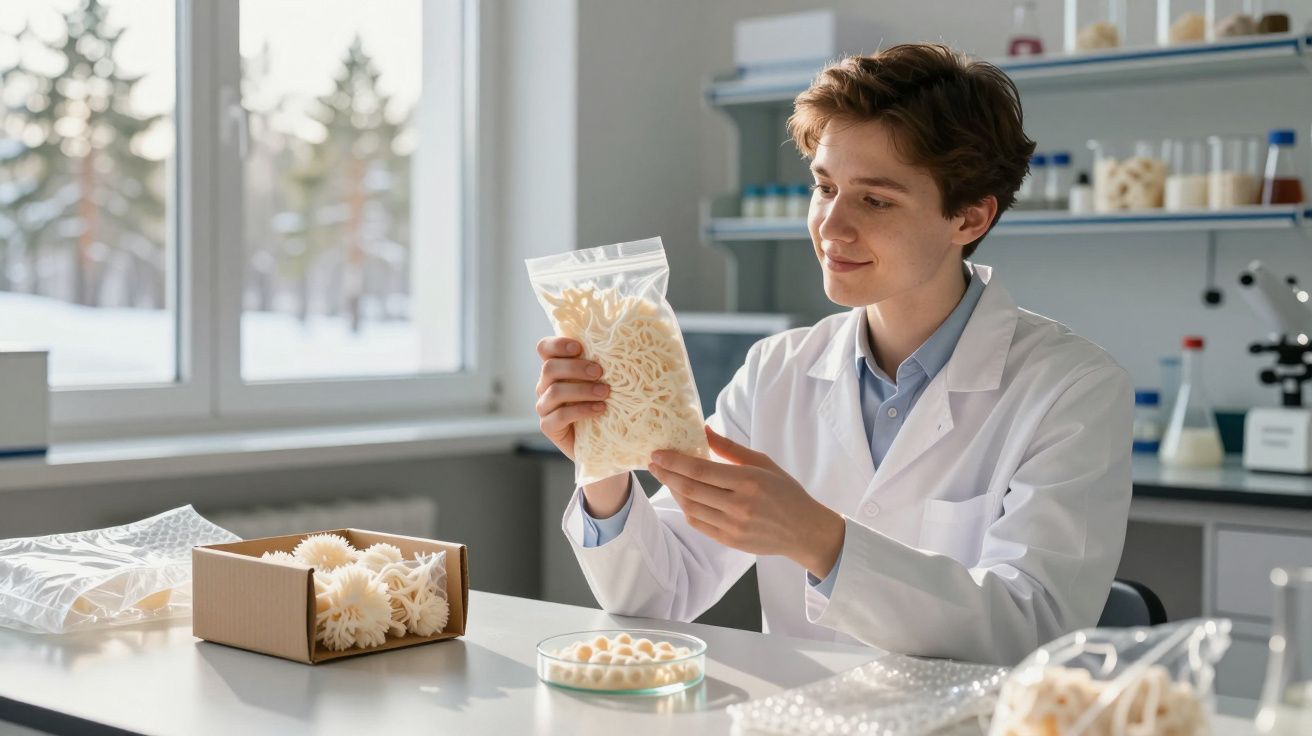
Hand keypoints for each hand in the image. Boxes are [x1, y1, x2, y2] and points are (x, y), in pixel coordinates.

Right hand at [534, 336, 608, 461]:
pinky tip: (600, 409)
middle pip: (549, 368)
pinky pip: (559, 416)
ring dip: (582, 390)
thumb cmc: (605, 403)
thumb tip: (623, 342)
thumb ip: (602, 363)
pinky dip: (581, 410)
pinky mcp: (548, 426)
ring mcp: (544, 406)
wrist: (602, 439)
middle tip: (599, 372)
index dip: (557, 344)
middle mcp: (545, 385)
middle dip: (576, 367)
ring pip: (555, 391)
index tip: (580, 347)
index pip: (545, 348)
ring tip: (605, 392)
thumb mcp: (602, 379)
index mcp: (556, 368)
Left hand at [648, 426, 845, 578]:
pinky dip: (686, 509)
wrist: (803, 530)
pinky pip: (698, 524)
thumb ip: (730, 448)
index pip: (701, 471)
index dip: (675, 462)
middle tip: (653, 463)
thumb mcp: (762, 463)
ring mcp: (733, 526)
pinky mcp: (730, 541)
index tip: (657, 453)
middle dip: (667, 475)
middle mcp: (739, 505)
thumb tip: (703, 429)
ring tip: (665, 477)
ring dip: (674, 492)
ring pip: (691, 507)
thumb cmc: (785, 492)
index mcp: (749, 481)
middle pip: (691, 489)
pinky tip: (681, 496)